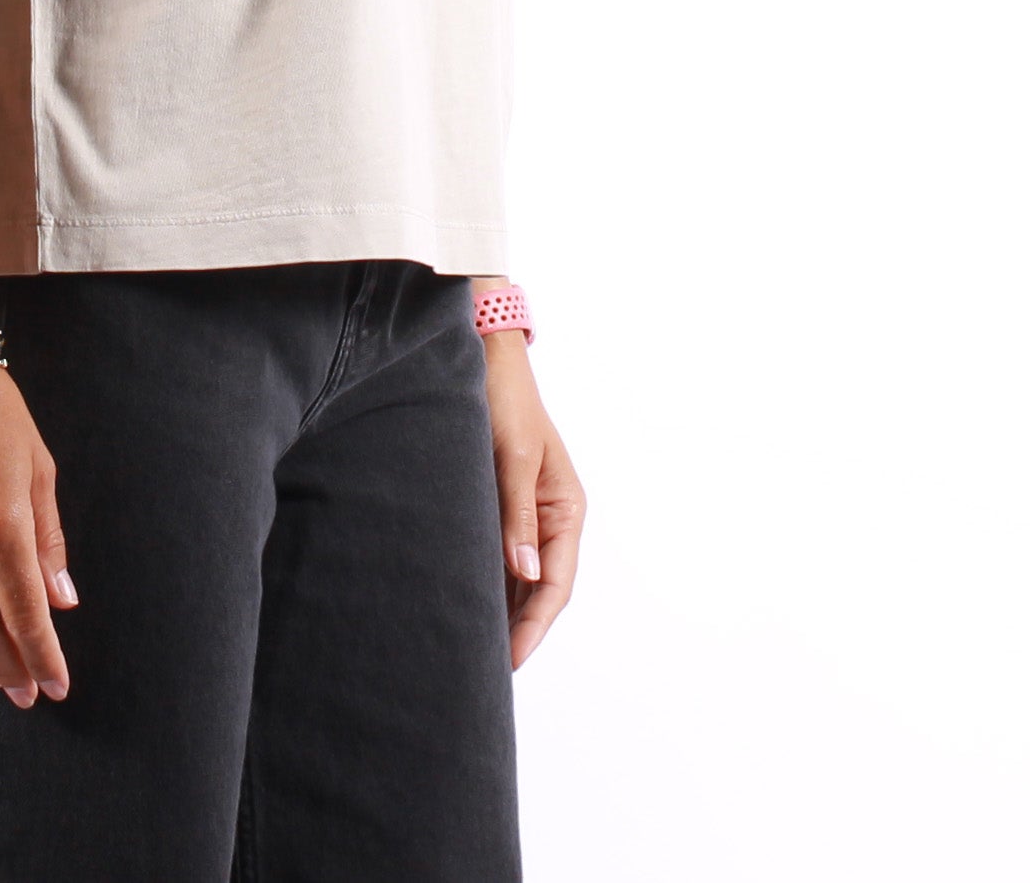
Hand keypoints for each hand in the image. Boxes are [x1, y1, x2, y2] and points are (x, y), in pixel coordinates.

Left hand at [483, 331, 584, 667]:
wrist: (484, 358)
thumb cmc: (504, 400)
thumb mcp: (514, 455)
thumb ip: (518, 513)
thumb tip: (525, 571)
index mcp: (566, 509)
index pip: (555, 584)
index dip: (534, 626)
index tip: (511, 661)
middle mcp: (549, 518)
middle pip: (537, 589)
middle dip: (516, 629)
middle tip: (484, 671)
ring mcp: (524, 514)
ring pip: (516, 577)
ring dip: (500, 611)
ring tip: (470, 650)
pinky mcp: (499, 505)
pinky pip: (496, 555)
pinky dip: (485, 582)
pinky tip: (463, 603)